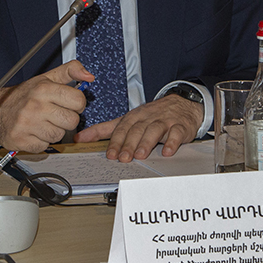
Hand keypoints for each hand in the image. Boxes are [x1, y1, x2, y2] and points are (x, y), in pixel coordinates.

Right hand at [0, 61, 91, 152]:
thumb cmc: (24, 96)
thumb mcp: (46, 78)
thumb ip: (70, 71)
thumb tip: (89, 76)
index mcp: (44, 88)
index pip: (78, 100)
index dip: (77, 104)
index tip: (68, 104)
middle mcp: (35, 106)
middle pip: (72, 121)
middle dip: (66, 119)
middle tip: (55, 115)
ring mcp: (28, 124)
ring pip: (59, 135)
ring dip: (54, 131)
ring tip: (43, 123)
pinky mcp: (21, 140)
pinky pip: (45, 146)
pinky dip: (41, 141)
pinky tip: (33, 132)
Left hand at [76, 94, 202, 161]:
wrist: (182, 104)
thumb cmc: (152, 115)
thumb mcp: (127, 120)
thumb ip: (104, 129)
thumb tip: (80, 137)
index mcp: (134, 117)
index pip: (122, 128)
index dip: (116, 141)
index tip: (111, 154)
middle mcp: (147, 118)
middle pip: (137, 130)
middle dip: (129, 144)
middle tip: (123, 158)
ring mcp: (164, 121)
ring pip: (154, 130)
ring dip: (147, 143)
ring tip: (141, 155)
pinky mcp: (180, 126)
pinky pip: (176, 133)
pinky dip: (172, 142)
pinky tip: (167, 151)